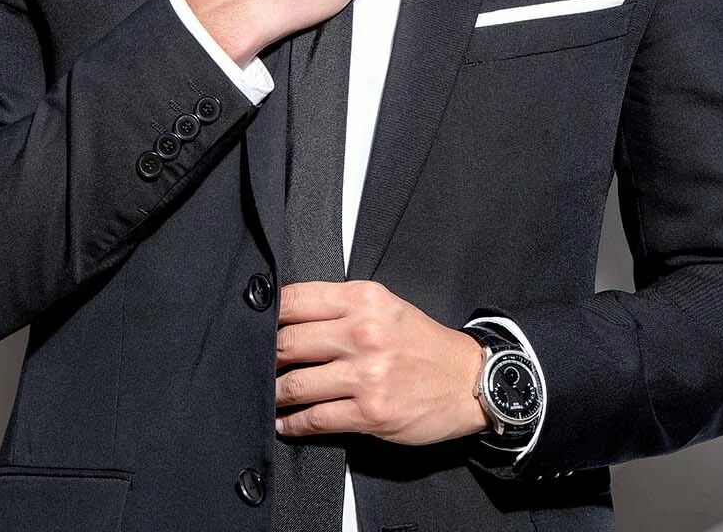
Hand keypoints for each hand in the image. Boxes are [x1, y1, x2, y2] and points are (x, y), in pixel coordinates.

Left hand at [274, 279, 488, 444]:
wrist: (467, 380)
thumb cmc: (422, 343)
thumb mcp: (385, 306)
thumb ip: (342, 307)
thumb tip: (291, 318)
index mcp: (364, 298)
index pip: (296, 300)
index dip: (268, 315)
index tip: (256, 326)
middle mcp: (362, 332)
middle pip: (288, 342)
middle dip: (266, 356)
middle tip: (256, 363)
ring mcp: (365, 374)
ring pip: (295, 384)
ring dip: (274, 393)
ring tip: (268, 394)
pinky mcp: (369, 412)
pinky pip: (315, 419)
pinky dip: (292, 423)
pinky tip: (284, 422)